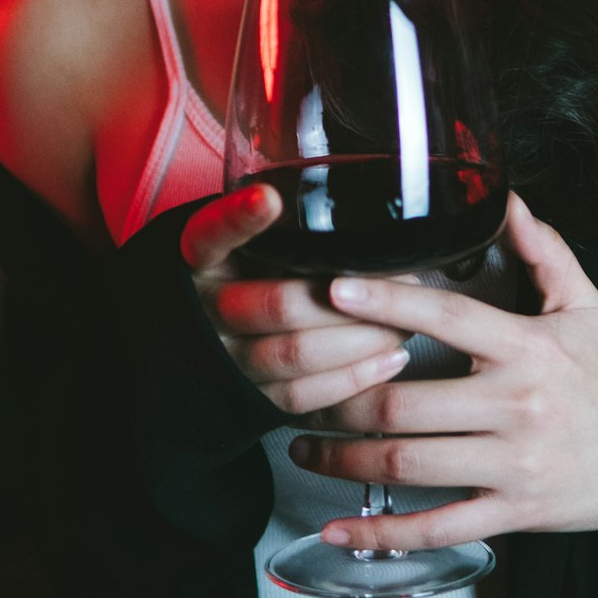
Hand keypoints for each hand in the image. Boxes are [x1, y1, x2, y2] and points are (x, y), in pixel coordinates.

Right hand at [179, 185, 413, 420]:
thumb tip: (355, 201)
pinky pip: (300, 396)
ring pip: (296, 353)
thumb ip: (278, 226)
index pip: (211, 234)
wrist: (193, 344)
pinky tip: (388, 360)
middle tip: (402, 283)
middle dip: (351, 298)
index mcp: (197, 259)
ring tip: (404, 324)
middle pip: (279, 304)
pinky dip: (352, 379)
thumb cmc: (238, 275)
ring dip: (361, 340)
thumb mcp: (240, 241)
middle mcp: (205, 309)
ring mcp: (224, 359)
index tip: (270, 199)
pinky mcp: (248, 398)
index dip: (239, 219)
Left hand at [287, 192, 597, 549]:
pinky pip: (438, 527)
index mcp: (527, 348)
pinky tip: (338, 524)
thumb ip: (545, 252)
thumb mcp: (589, 308)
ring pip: (409, 465)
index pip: (448, 318)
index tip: (337, 289)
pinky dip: (382, 530)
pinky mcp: (513, 513)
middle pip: (407, 404)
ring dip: (343, 458)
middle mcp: (516, 407)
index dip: (388, 303)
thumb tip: (509, 198)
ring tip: (302, 444)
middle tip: (301, 385)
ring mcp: (512, 465)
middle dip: (342, 398)